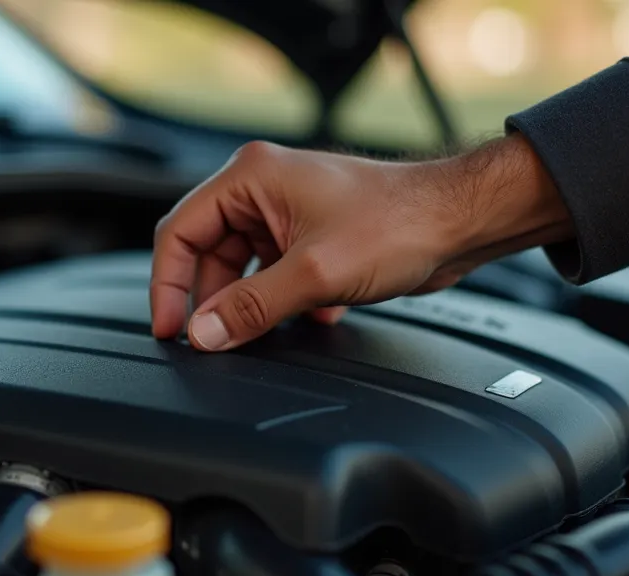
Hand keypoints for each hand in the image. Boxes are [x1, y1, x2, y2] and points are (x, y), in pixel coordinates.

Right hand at [150, 135, 572, 350]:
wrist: (460, 223)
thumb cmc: (400, 223)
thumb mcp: (314, 274)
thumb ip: (251, 308)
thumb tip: (204, 335)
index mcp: (251, 178)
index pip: (181, 232)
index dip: (169, 285)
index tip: (171, 329)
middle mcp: (264, 189)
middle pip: (208, 252)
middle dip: (212, 301)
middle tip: (214, 343)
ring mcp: (290, 212)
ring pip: (243, 268)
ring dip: (250, 304)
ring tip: (261, 334)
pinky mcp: (314, 236)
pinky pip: (274, 274)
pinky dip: (281, 301)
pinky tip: (310, 319)